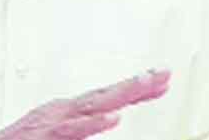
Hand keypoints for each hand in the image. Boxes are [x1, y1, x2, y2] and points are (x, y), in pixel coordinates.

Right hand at [0, 69, 169, 139]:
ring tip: (147, 85)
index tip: (162, 81)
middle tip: (165, 74)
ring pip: (94, 105)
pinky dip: (92, 123)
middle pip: (106, 95)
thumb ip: (80, 130)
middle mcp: (61, 112)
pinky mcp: (43, 136)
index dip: (136, 89)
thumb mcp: (56, 137)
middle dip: (137, 84)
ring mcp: (52, 122)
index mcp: (66, 113)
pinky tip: (113, 119)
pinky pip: (72, 131)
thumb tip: (107, 120)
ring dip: (122, 94)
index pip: (108, 98)